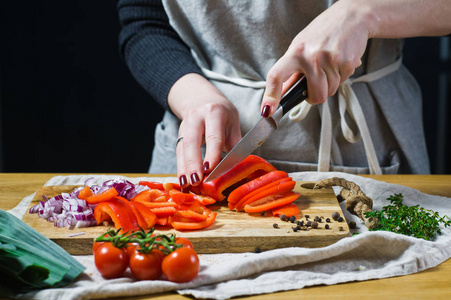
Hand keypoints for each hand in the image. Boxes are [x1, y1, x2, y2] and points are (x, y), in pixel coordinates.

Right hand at [168, 73, 241, 186]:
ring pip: (182, 148)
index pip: (213, 136)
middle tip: (196, 181)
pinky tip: (183, 181)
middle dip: (193, 163)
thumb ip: (235, 144)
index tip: (210, 169)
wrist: (202, 99)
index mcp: (214, 112)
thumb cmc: (223, 115)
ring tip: (187, 185)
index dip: (212, 153)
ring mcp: (184, 125)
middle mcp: (196, 117)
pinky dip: (180, 168)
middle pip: (192, 141)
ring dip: (184, 168)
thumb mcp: (233, 124)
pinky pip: (178, 153)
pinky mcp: (179, 135)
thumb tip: (239, 167)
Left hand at [261, 0, 368, 115]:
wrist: (350, 17)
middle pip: (315, 95)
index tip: (268, 111)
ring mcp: (330, 59)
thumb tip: (282, 94)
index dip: (271, 96)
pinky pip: (343, 82)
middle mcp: (311, 56)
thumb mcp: (301, 47)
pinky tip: (340, 62)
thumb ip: (291, 71)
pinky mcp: (347, 61)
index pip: (276, 76)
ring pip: (330, 91)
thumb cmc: (322, 33)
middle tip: (316, 84)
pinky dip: (342, 76)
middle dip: (316, 95)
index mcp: (295, 52)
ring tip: (330, 66)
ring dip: (330, 84)